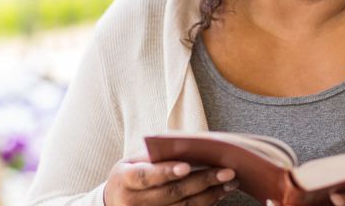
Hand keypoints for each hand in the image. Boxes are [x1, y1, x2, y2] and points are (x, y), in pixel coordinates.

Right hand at [104, 156, 238, 205]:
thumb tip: (191, 144)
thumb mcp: (134, 161)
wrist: (115, 202)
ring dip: (210, 195)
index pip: (145, 176)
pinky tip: (218, 193)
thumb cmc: (131, 174)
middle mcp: (132, 202)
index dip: (165, 172)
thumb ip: (157, 155)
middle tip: (227, 171)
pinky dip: (204, 204)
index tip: (186, 166)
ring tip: (230, 182)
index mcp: (124, 180)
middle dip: (202, 181)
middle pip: (171, 194)